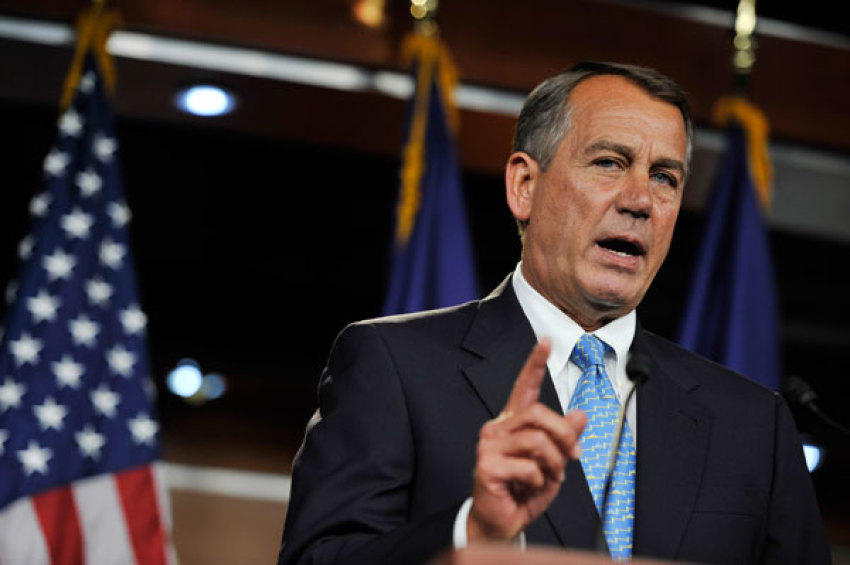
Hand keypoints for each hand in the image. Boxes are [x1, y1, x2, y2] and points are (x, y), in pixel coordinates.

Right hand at [467, 338, 586, 541]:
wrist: (501, 522)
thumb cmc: (523, 491)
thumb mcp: (553, 463)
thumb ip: (565, 438)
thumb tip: (581, 415)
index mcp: (513, 423)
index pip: (523, 387)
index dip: (534, 363)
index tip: (545, 341)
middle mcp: (498, 428)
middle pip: (539, 414)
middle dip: (563, 437)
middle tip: (570, 459)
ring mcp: (489, 446)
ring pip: (538, 441)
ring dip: (553, 465)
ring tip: (546, 479)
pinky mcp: (486, 465)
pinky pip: (529, 466)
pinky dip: (538, 481)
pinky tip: (527, 488)